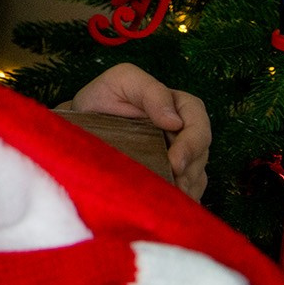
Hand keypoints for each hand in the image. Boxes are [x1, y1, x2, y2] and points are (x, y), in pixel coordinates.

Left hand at [63, 63, 210, 198]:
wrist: (82, 124)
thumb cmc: (102, 97)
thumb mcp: (122, 81)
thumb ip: (150, 92)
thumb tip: (174, 121)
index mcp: (179, 106)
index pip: (198, 124)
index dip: (192, 145)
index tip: (175, 163)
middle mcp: (184, 132)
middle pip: (201, 154)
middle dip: (189, 171)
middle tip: (172, 184)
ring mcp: (179, 155)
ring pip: (196, 175)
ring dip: (185, 188)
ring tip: (166, 197)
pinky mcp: (171, 176)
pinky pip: (186, 190)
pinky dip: (179, 198)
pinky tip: (165, 203)